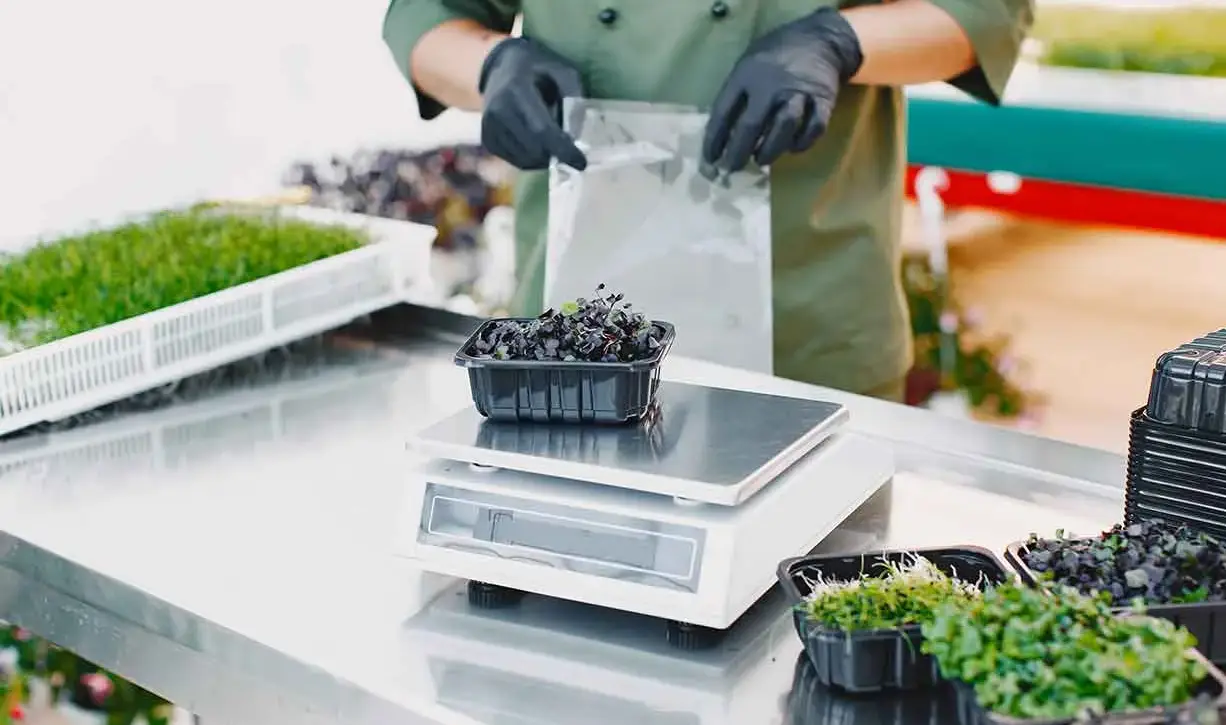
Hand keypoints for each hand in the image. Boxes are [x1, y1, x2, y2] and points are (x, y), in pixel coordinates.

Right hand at [479, 37, 587, 171]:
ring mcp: (489, 127)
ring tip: (551, 140)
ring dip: (545, 157)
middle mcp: (497, 111)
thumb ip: (573, 97)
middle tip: (569, 148)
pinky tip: (538, 144)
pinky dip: (532, 159)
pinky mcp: (487, 140)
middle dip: (556, 154)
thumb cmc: (537, 69)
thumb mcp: (562, 71)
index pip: (542, 129)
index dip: (563, 149)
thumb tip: (577, 134)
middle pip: (534, 149)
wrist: (502, 67)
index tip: (581, 163)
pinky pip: (516, 161)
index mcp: (516, 90)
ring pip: (525, 160)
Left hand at [703, 7, 863, 172]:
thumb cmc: (775, 55)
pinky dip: (802, 142)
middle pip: (752, 125)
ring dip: (770, 149)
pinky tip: (792, 147)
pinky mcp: (823, 101)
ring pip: (784, 127)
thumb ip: (736, 94)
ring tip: (761, 159)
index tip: (709, 160)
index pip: (723, 112)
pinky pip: (814, 128)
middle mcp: (772, 86)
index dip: (714, 139)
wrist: (819, 40)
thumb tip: (722, 135)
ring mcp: (799, 93)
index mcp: (748, 75)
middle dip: (738, 153)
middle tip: (731, 169)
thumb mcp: (747, 64)